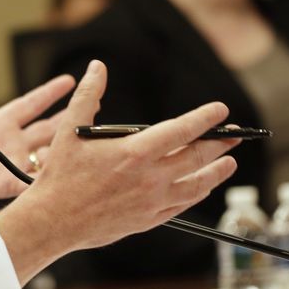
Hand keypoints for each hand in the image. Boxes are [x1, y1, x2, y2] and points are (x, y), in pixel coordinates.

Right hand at [0, 59, 239, 283]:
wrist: (54, 220)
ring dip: (217, 172)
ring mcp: (152, 201)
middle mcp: (149, 178)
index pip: (181, 130)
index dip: (204, 118)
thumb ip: (88, 95)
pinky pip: (183, 205)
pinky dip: (197, 193)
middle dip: (219, 143)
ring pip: (197, 185)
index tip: (220, 110)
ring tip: (230, 161)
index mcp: (134, 153)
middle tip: (234, 134)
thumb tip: (97, 68)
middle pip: (197, 157)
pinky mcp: (148, 220)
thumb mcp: (71, 130)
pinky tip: (201, 187)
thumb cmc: (60, 176)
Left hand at [0, 59, 74, 239]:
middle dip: (70, 117)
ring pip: (47, 151)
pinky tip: (65, 169)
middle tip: (95, 106)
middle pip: (47, 127)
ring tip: (83, 135)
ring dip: (64, 144)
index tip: (70, 79)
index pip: (31, 103)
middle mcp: (10, 141)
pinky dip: (47, 175)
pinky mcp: (5, 182)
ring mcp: (10, 162)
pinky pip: (32, 178)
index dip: (50, 92)